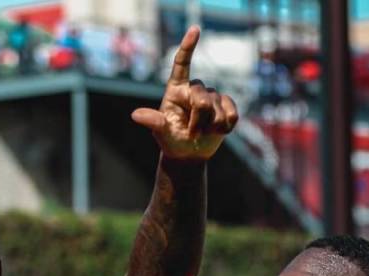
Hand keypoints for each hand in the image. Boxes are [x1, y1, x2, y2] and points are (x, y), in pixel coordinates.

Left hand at [131, 26, 238, 160]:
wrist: (188, 153)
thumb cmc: (171, 141)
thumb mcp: (161, 133)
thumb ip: (153, 122)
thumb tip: (136, 115)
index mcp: (176, 89)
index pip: (182, 64)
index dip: (188, 46)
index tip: (195, 29)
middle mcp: (194, 89)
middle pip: (203, 99)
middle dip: (198, 121)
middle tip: (192, 134)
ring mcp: (212, 96)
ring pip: (218, 110)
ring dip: (211, 127)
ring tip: (201, 133)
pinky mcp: (226, 106)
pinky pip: (232, 114)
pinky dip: (226, 126)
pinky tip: (218, 131)